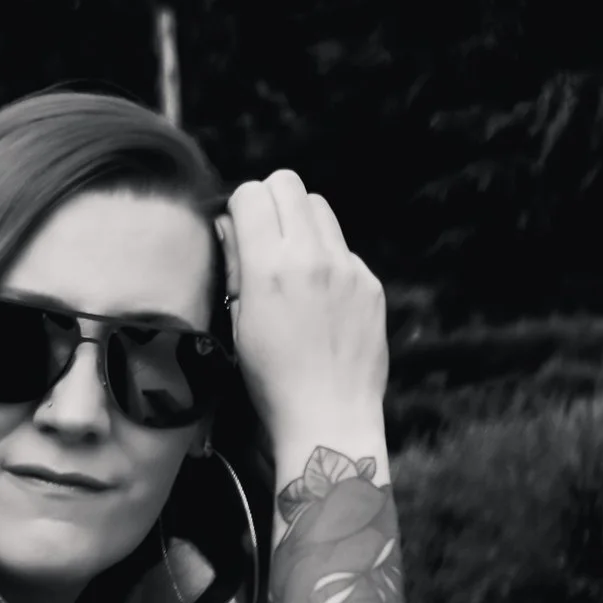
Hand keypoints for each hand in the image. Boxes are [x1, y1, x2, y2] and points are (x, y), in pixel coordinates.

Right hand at [218, 172, 388, 453]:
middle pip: (289, 184)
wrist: (329, 418)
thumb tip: (231, 227)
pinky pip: (344, 248)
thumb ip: (235, 267)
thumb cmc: (273, 382)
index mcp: (270, 268)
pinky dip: (328, 259)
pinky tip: (320, 298)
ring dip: (301, 223)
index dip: (239, 207)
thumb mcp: (237, 324)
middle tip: (264, 236)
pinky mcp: (371, 284)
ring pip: (321, 208)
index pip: (252, 193)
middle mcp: (313, 258)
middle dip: (270, 202)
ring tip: (293, 263)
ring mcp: (348, 268)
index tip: (238, 229)